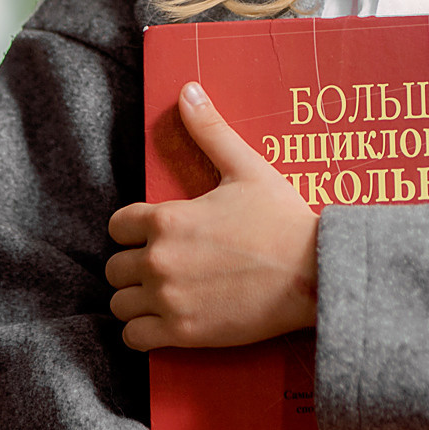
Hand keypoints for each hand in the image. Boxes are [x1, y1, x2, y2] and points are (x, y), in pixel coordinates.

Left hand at [106, 81, 321, 349]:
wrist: (315, 273)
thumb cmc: (283, 220)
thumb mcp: (247, 168)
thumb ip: (210, 131)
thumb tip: (187, 90)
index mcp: (167, 219)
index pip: (117, 226)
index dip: (133, 231)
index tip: (153, 236)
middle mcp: (158, 259)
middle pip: (114, 268)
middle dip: (133, 267)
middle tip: (162, 268)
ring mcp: (168, 298)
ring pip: (119, 304)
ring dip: (135, 300)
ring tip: (160, 297)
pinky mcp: (182, 333)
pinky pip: (133, 339)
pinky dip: (142, 333)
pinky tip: (161, 324)